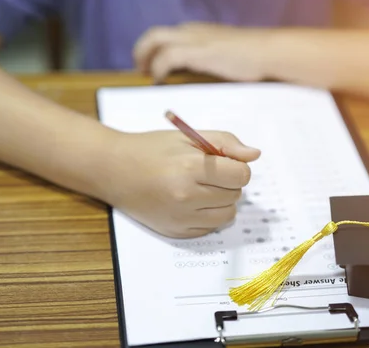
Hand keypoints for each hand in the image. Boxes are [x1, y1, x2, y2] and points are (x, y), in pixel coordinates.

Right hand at [105, 130, 260, 237]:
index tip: (222, 162)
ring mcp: (181, 218)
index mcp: (190, 167)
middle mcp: (186, 196)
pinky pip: (210, 228)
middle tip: (205, 174)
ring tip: (201, 188)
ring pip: (227, 215)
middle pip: (235, 195)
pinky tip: (190, 202)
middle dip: (227, 182)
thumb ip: (225, 142)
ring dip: (221, 201)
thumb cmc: (152, 149)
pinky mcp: (176, 232)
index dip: (235, 166)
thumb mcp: (188, 136)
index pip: (241, 175)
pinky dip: (207, 216)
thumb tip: (254, 156)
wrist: (114, 170)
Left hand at [133, 22, 270, 82]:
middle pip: (153, 34)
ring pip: (154, 39)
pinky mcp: (198, 51)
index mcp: (196, 31)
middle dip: (141, 52)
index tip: (148, 67)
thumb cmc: (252, 57)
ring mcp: (193, 38)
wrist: (268, 52)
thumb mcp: (223, 54)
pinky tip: (159, 80)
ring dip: (144, 58)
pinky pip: (167, 56)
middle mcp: (190, 30)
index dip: (152, 50)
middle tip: (141, 71)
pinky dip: (159, 68)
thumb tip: (196, 74)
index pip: (165, 35)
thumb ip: (208, 59)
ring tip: (146, 76)